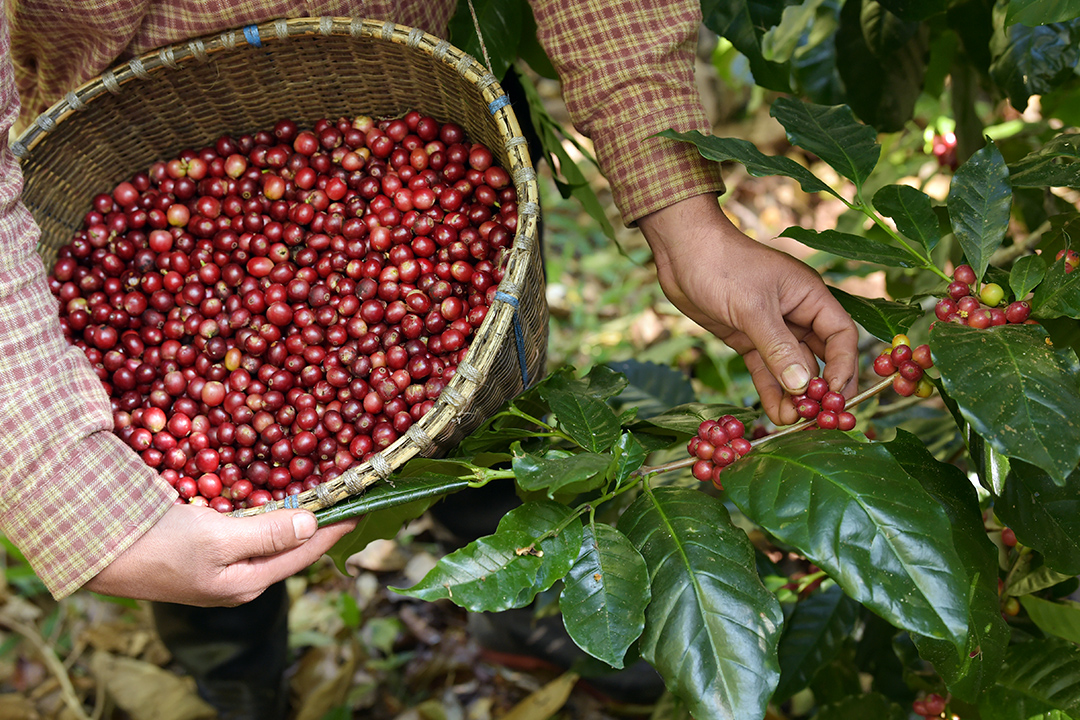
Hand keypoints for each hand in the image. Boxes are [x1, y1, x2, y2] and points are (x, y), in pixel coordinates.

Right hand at [84, 503, 357, 605]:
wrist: (100, 552)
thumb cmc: (160, 547)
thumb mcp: (219, 539)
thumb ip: (268, 534)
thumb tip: (313, 525)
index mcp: (247, 583)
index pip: (303, 554)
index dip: (332, 531)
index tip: (359, 510)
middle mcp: (239, 580)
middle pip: (289, 550)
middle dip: (317, 527)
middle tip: (344, 501)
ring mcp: (221, 569)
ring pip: (269, 541)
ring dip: (293, 521)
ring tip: (319, 501)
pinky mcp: (204, 553)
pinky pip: (247, 534)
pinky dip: (266, 517)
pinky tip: (272, 503)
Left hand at [638, 194, 858, 425]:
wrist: (681, 252)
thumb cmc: (722, 266)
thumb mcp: (752, 307)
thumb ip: (778, 347)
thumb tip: (802, 385)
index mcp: (809, 296)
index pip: (840, 335)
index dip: (843, 366)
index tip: (834, 395)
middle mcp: (796, 313)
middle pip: (821, 356)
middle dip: (820, 387)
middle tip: (820, 418)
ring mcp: (772, 328)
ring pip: (792, 368)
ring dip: (794, 395)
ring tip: (794, 422)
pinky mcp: (748, 338)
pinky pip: (766, 370)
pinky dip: (771, 391)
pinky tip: (777, 414)